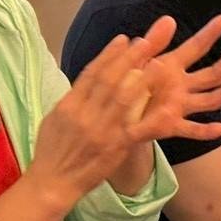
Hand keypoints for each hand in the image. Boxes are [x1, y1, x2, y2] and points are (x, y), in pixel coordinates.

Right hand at [31, 16, 220, 200]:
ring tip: (159, 61)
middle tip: (147, 40)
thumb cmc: (51, 151)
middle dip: (129, 58)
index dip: (109, 54)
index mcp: (69, 104)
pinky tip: (169, 107)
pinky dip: (153, 118)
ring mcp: (101, 130)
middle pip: (110, 79)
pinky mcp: (114, 147)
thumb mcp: (55, 120)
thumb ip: (73, 100)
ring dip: (142, 78)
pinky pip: (137, 130)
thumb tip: (88, 80)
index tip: (124, 38)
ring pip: (123, 99)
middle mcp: (85, 114)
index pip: (91, 73)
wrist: (51, 183)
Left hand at [123, 15, 220, 142]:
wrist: (111, 113)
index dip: (212, 32)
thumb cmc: (123, 81)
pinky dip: (207, 131)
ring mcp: (179, 105)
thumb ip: (154, 42)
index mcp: (172, 65)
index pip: (197, 46)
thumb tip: (170, 18)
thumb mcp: (137, 58)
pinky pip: (192, 129)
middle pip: (211, 75)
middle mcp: (182, 85)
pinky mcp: (171, 125)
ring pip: (208, 100)